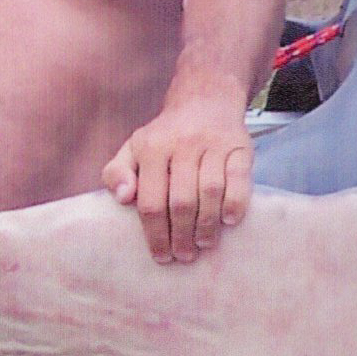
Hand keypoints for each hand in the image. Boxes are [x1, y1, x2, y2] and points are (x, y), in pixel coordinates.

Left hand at [104, 91, 253, 263]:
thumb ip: (117, 173)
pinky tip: (229, 221)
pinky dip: (235, 204)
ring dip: (207, 225)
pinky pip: (239, 180)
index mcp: (151, 147)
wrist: (205, 99)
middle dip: (181, 235)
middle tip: (184, 256)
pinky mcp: (240, 147)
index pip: (151, 201)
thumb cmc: (165, 135)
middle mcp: (182, 144)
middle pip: (181, 201)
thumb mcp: (133, 148)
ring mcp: (213, 144)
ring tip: (203, 244)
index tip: (161, 256)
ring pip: (210, 192)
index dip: (155, 234)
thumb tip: (123, 199)